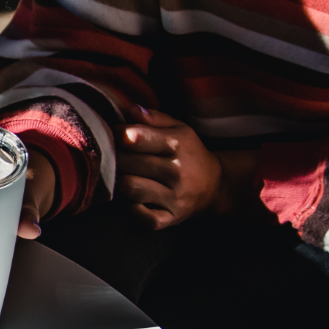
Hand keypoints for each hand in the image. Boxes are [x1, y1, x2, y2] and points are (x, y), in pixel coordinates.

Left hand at [115, 105, 220, 228]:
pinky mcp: (170, 218)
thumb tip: (129, 109)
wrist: (215, 186)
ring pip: (130, 187)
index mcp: (175, 144)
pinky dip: (131, 208)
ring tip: (124, 176)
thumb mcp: (177, 128)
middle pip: (126, 162)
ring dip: (120, 182)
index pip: (134, 137)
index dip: (117, 134)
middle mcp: (176, 171)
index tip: (115, 135)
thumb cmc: (187, 152)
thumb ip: (152, 117)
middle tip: (114, 156)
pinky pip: (141, 216)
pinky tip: (133, 198)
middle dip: (114, 158)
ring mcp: (174, 197)